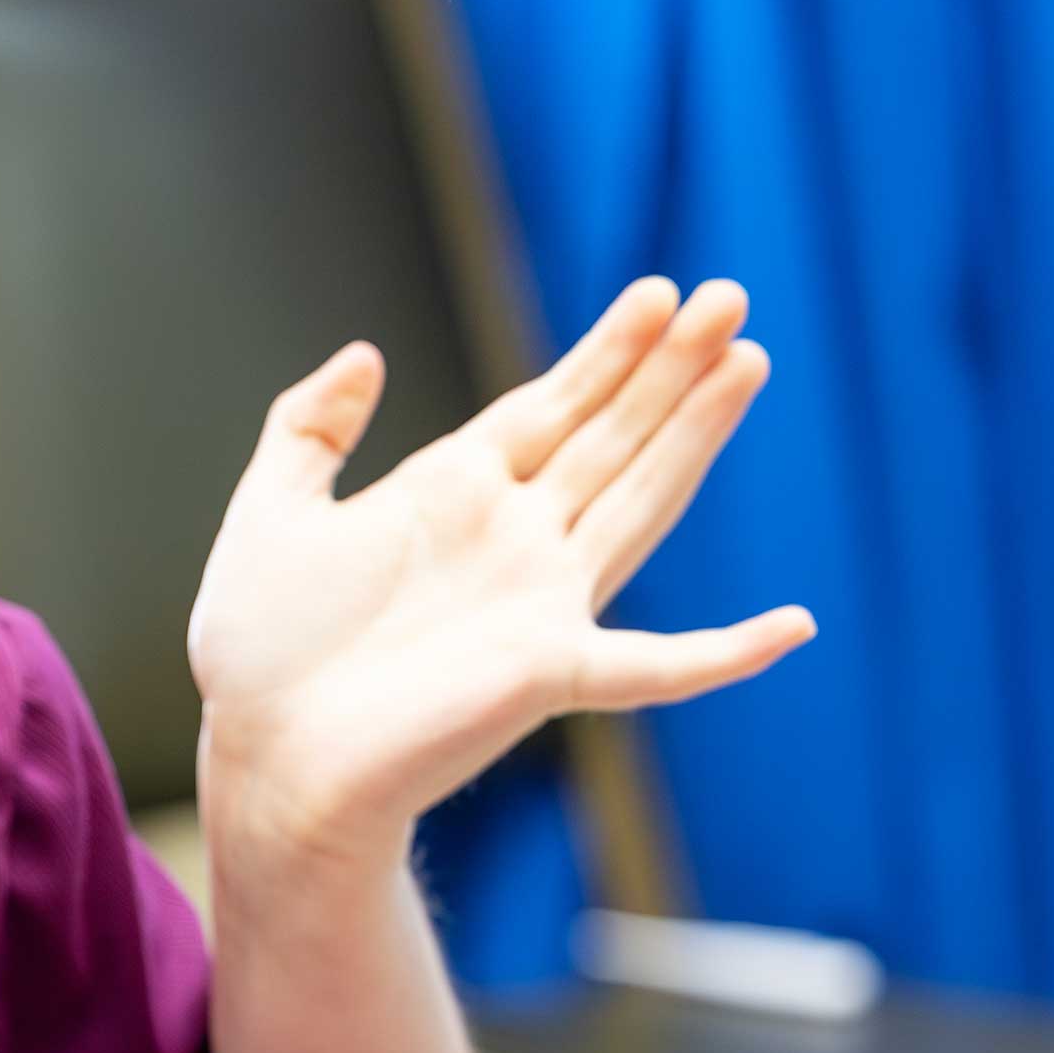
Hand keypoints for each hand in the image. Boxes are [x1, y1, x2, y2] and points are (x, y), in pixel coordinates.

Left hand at [184, 277, 814, 871]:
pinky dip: (724, 655)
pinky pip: (655, 667)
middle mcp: (512, 541)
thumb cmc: (260, 656)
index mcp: (452, 495)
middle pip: (610, 437)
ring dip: (695, 438)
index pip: (550, 406)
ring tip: (748, 361)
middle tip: (730, 295)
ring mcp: (539, 605)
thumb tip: (362, 352)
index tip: (659, 290)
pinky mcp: (548, 674)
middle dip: (669, 367)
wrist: (264, 761)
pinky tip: (793, 627)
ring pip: (640, 503)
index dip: (607, 351)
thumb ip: (309, 431)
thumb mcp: (270, 516)